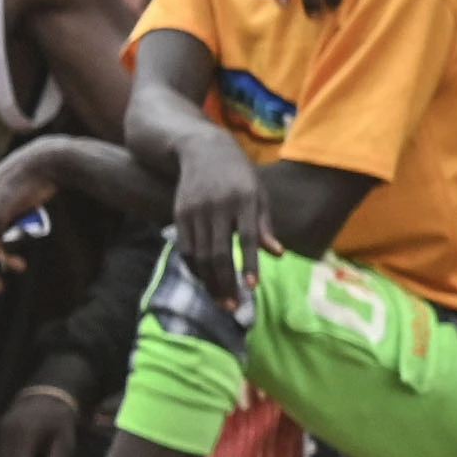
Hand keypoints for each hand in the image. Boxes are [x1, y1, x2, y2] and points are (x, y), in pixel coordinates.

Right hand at [169, 128, 274, 310]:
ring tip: (221, 301)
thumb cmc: (239, 176)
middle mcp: (217, 207)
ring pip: (200, 254)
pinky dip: (194, 268)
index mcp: (244, 200)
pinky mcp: (179, 214)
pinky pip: (185, 248)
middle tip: (234, 307)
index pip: (248, 237)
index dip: (250, 264)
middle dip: (226, 282)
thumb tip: (278, 254)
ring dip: (210, 282)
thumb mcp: (259, 194)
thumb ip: (265, 225)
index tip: (253, 287)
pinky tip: (205, 282)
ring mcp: (195, 211)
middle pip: (219, 252)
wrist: (201, 149)